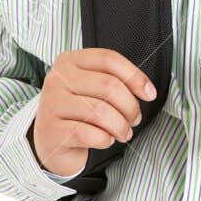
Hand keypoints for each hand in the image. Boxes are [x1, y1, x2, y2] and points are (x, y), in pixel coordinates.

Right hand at [30, 48, 156, 177]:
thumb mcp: (91, 89)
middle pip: (108, 86)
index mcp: (69, 61)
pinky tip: (105, 140)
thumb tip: (147, 90)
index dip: (135, 76)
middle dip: (130, 107)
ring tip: (123, 133)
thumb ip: (115, 81)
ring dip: (121, 127)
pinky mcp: (52, 130)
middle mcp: (58, 78)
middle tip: (134, 120)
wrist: (50, 141)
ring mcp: (52, 104)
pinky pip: (89, 134)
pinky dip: (105, 140)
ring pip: (101, 112)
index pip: (108, 59)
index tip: (149, 94)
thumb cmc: (77, 112)